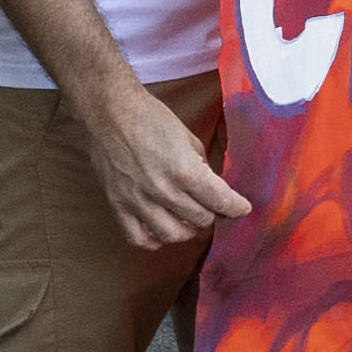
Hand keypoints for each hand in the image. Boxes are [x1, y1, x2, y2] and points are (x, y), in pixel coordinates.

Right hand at [85, 77, 249, 249]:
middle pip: (201, 219)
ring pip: (174, 234)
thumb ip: (201, 166)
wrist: (110, 111)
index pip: (221, 201)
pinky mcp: (118, 204)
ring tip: (188, 219)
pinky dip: (154, 240)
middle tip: (211, 206)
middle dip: (211, 213)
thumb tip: (211, 186)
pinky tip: (161, 230)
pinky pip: (139, 238)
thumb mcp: (188, 137)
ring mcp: (139, 200)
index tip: (241, 208)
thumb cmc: (150, 118)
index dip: (236, 207)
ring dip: (187, 229)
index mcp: (185, 170)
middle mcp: (164, 190)